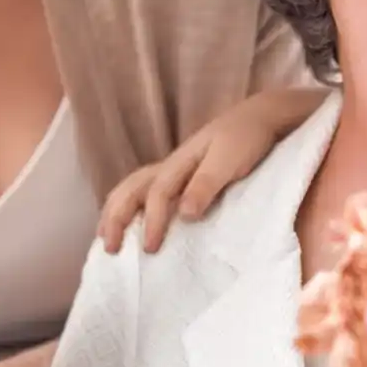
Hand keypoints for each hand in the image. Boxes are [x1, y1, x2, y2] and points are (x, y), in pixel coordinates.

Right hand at [101, 88, 322, 252]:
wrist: (260, 117)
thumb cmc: (248, 139)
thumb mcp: (230, 160)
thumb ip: (207, 184)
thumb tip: (184, 214)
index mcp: (181, 162)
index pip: (158, 194)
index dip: (153, 221)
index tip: (151, 248)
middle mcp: (171, 166)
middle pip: (132, 188)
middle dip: (116, 216)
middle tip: (109, 248)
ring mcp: (176, 169)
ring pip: (134, 187)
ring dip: (117, 211)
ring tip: (106, 238)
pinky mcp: (184, 175)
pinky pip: (148, 190)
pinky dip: (132, 207)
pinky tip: (131, 224)